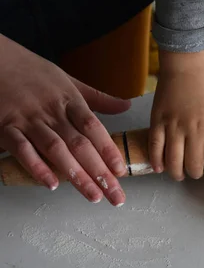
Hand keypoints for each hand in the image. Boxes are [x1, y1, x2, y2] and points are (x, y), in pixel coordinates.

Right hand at [0, 34, 129, 205]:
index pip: (94, 129)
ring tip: (93, 195)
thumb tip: (126, 105)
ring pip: (56, 150)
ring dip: (76, 175)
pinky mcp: (7, 128)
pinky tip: (51, 184)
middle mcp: (52, 113)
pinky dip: (36, 167)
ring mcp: (29, 121)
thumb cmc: (34, 72)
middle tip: (115, 195)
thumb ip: (98, 98)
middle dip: (100, 173)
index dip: (108, 150)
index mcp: (70, 101)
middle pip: (80, 145)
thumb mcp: (69, 81)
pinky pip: (22, 150)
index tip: (121, 170)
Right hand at [149, 47, 203, 180]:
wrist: (186, 64)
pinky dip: (157, 161)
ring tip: (178, 173)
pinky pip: (155, 148)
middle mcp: (195, 129)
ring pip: (174, 162)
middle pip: (195, 164)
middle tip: (194, 171)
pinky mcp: (158, 121)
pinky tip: (159, 168)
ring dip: (177, 173)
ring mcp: (174, 126)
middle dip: (195, 173)